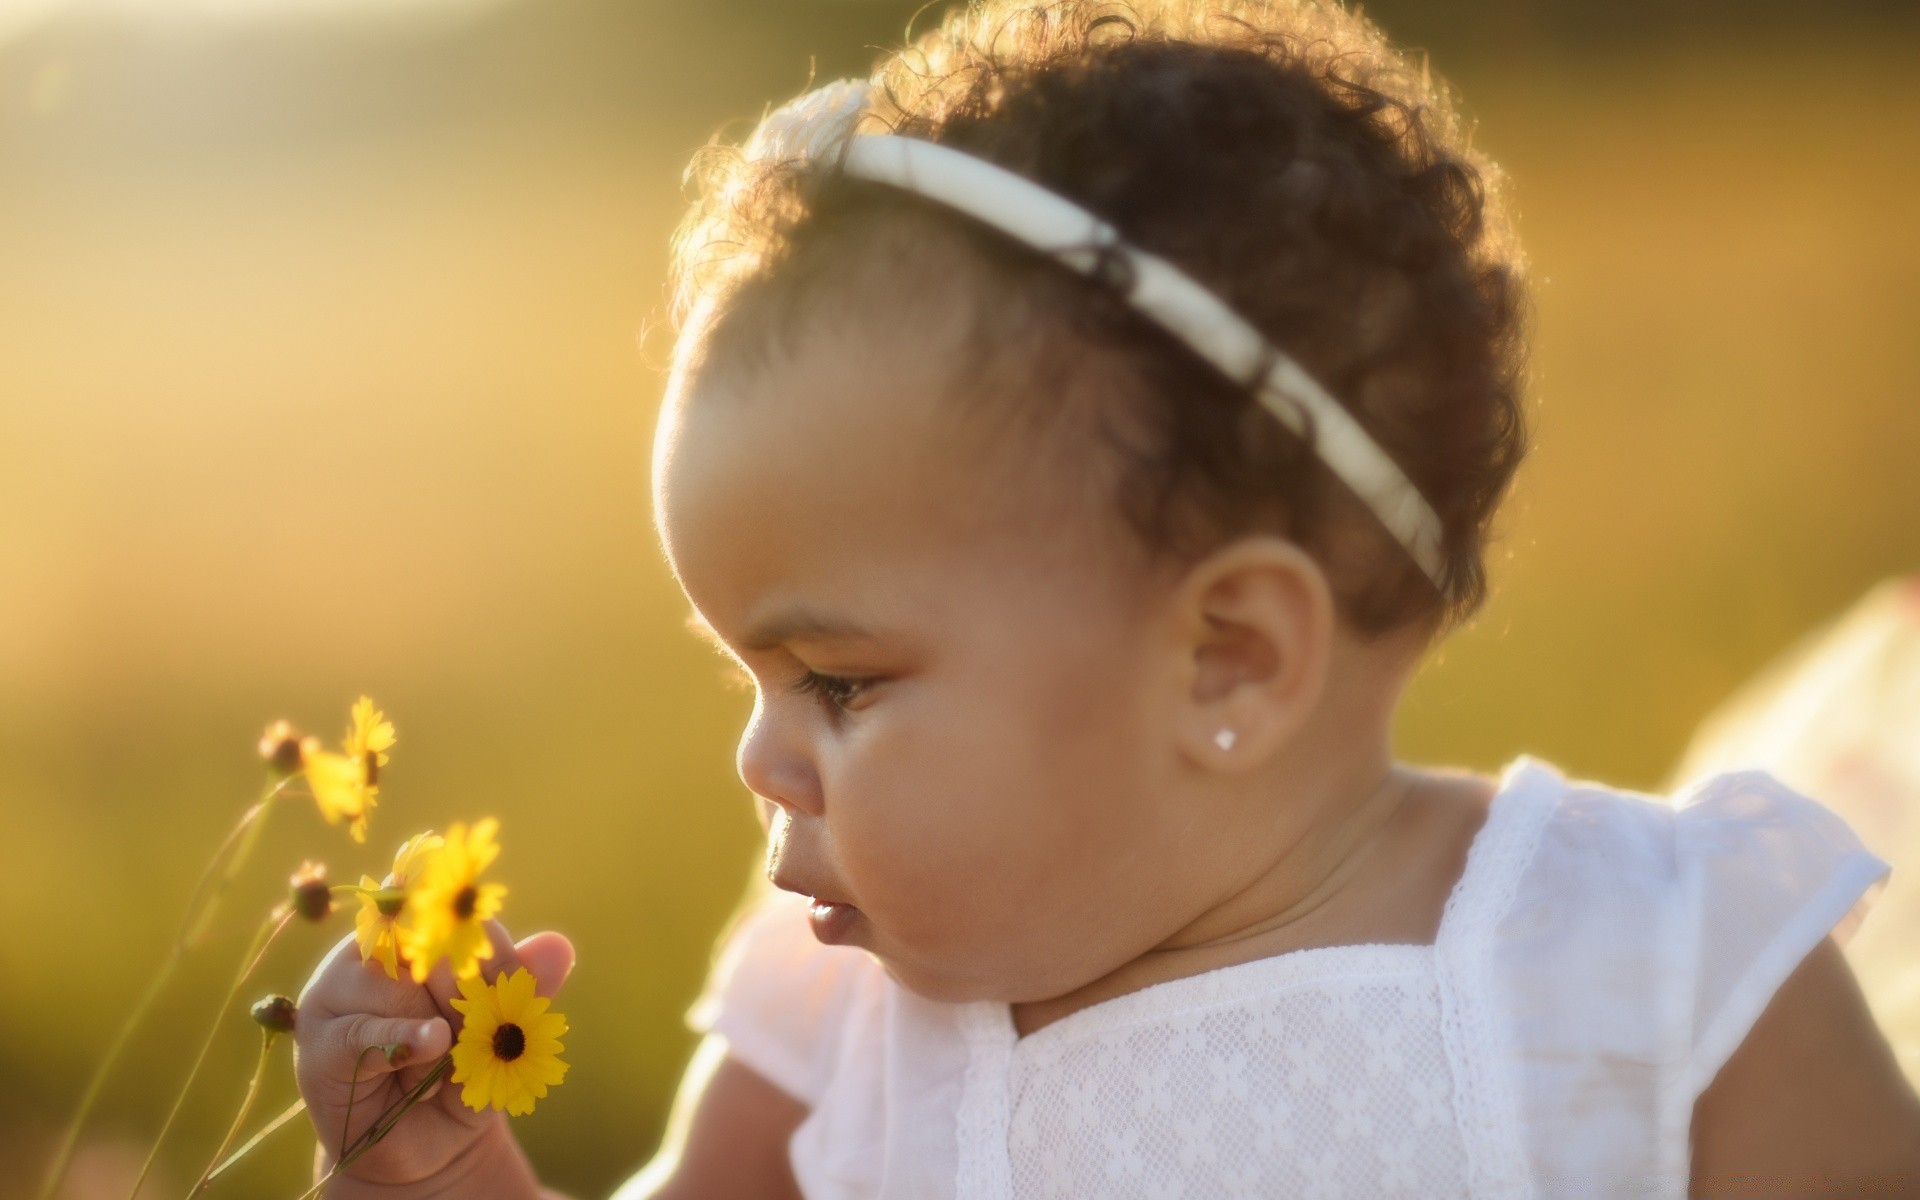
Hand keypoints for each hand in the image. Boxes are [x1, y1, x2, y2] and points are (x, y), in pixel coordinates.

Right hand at [294, 920, 574, 1190]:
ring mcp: (335, 993)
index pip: (450, 915)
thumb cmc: (464, 1073)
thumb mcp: (502, 1032)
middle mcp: (370, 952)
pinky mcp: (320, 1043)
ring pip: (391, 983)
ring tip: (448, 1057)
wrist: (427, 1146)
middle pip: (420, 943)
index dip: (485, 945)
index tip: (509, 976)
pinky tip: (433, 1045)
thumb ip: (523, 988)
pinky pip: (362, 1031)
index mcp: (415, 934)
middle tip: (481, 1024)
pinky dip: (403, 1040)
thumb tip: (559, 945)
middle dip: (465, 986)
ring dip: (436, 1022)